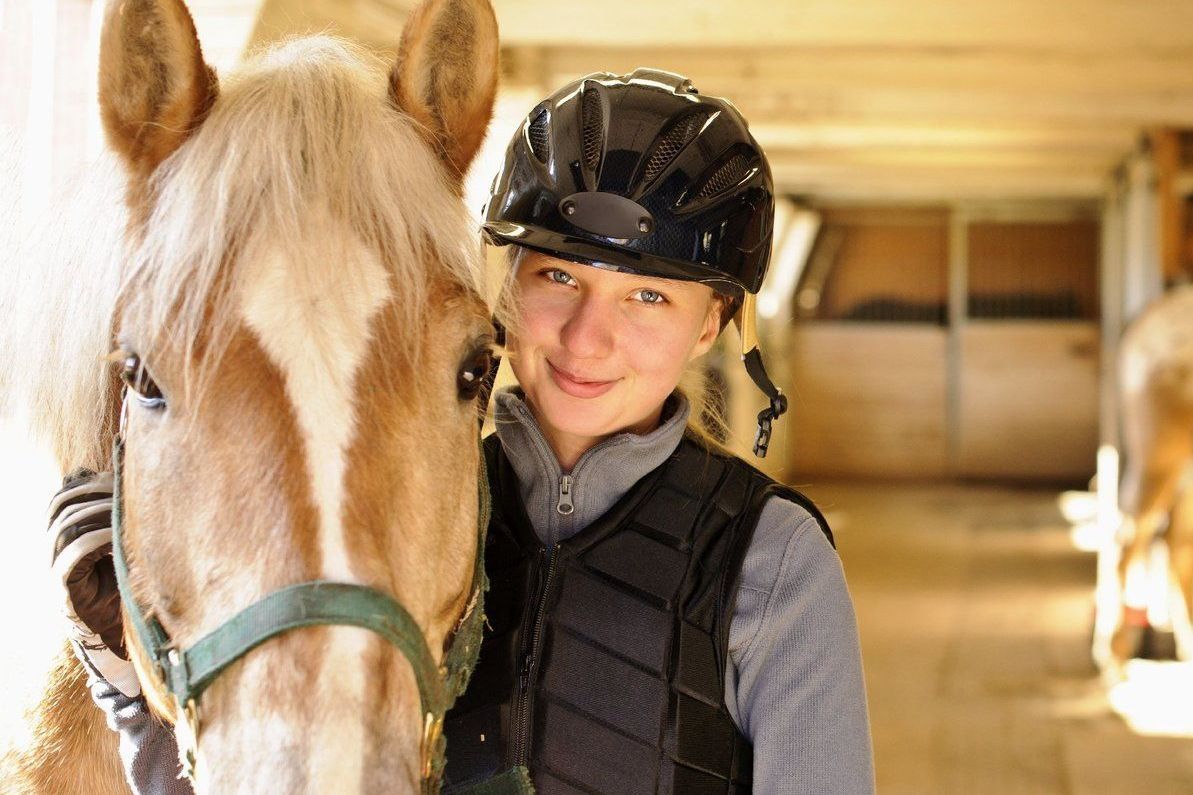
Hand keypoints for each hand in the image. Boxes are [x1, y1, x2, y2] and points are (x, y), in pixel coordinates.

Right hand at [49, 469, 140, 696]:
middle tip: (122, 488)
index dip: (85, 481)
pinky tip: (116, 537)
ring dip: (96, 512)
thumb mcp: (130, 543)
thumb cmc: (135, 582)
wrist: (129, 633)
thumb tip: (136, 478)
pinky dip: (95, 541)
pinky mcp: (67, 592)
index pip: (63, 497)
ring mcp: (58, 570)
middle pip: (62, 507)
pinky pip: (72, 557)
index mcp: (69, 535)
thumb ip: (126, 517)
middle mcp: (57, 550)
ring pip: (65, 528)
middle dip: (92, 491)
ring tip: (122, 509)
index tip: (116, 473)